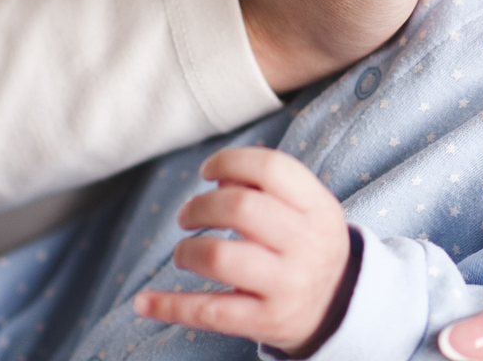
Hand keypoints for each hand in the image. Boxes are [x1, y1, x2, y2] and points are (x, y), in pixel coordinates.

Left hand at [134, 147, 351, 353]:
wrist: (338, 307)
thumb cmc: (307, 244)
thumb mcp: (306, 210)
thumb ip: (266, 185)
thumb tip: (219, 176)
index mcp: (319, 209)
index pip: (272, 169)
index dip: (230, 162)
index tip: (208, 172)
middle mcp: (307, 245)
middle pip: (240, 208)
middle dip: (200, 206)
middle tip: (187, 216)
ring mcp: (287, 286)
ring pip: (220, 257)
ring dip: (187, 251)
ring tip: (183, 254)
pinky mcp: (265, 321)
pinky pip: (209, 312)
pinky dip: (169, 306)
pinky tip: (144, 302)